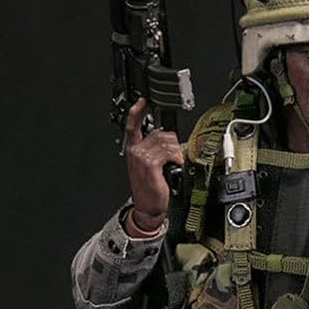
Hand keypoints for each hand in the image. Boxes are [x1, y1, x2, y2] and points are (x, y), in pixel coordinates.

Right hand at [124, 97, 183, 230]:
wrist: (148, 208)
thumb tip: (170, 141)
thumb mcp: (152, 167)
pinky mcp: (149, 164)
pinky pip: (166, 152)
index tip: (143, 101)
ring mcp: (141, 157)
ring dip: (175, 151)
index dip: (137, 111)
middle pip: (158, 133)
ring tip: (176, 162)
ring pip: (164, 141)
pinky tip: (176, 164)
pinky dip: (175, 157)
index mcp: (134, 149)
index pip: (132, 125)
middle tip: (175, 156)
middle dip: (172, 142)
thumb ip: (156, 151)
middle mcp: (135, 151)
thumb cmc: (151, 189)